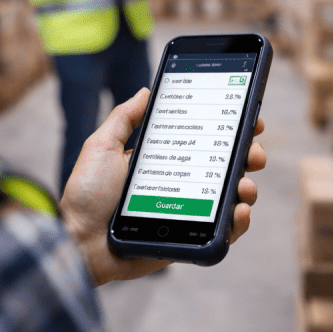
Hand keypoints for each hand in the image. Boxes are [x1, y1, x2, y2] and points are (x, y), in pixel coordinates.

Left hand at [59, 87, 266, 284]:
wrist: (79, 241)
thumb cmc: (86, 194)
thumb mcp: (101, 147)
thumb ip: (124, 118)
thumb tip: (147, 91)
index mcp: (161, 160)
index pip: (202, 141)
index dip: (228, 129)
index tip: (248, 116)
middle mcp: (179, 185)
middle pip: (224, 166)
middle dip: (247, 154)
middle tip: (253, 151)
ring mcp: (188, 212)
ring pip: (231, 197)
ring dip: (246, 186)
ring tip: (243, 183)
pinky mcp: (190, 239)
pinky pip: (224, 232)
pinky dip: (238, 222)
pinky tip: (239, 209)